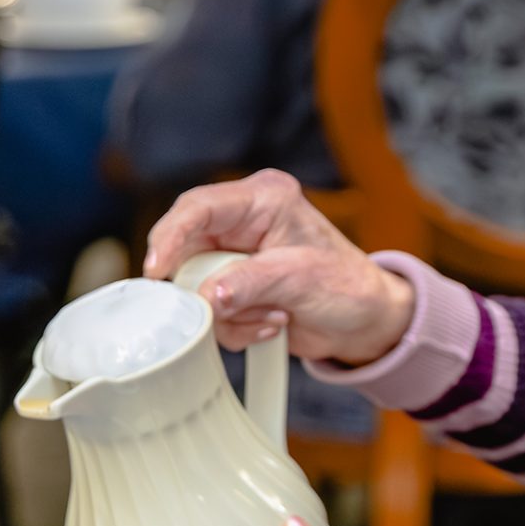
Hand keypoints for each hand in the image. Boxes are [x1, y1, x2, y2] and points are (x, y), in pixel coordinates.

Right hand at [143, 169, 413, 365]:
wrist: (366, 320)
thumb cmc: (348, 286)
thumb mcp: (301, 280)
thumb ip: (250, 284)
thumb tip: (206, 297)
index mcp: (264, 198)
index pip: (199, 207)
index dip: (171, 236)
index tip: (158, 271)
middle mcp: (244, 221)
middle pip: (187, 250)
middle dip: (206, 289)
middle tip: (232, 310)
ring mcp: (235, 256)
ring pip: (194, 286)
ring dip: (229, 314)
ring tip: (274, 316)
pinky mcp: (233, 286)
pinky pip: (209, 309)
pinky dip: (236, 326)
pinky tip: (273, 324)